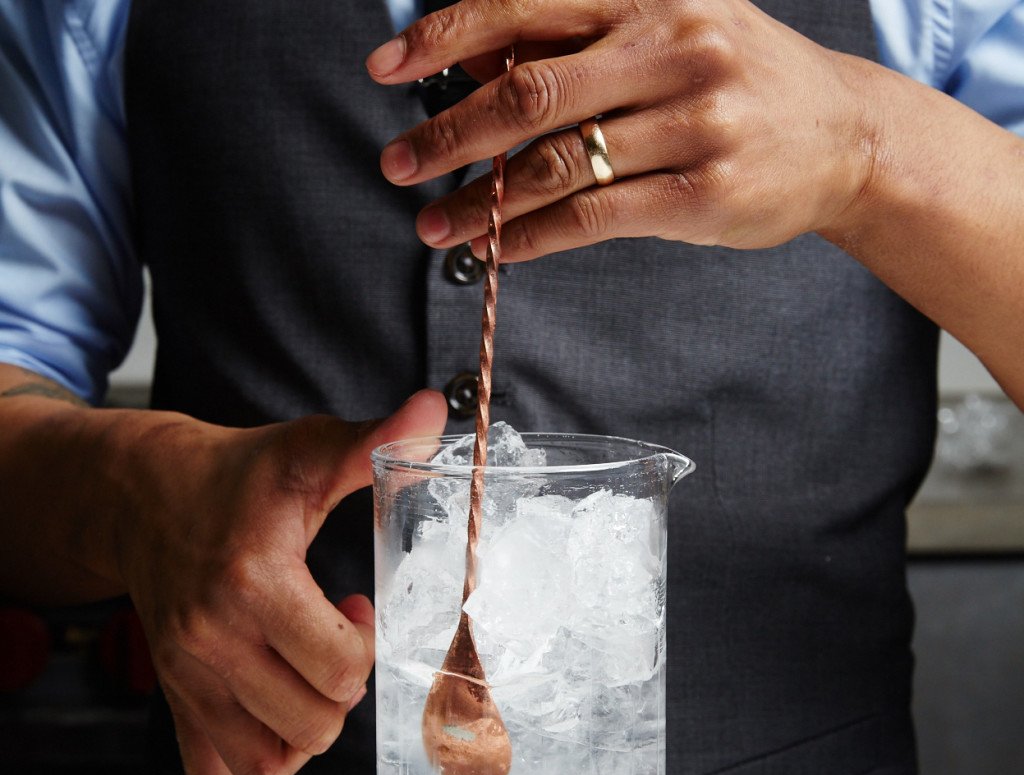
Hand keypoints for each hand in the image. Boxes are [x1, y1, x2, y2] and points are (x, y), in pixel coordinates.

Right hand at [120, 391, 447, 774]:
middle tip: (337, 637)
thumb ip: (369, 442)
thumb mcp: (303, 452)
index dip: (369, 644)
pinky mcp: (182, 707)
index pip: (339, 666)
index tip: (361, 605)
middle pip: (317, 721)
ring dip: (313, 730)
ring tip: (308, 677)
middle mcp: (211, 648)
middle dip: (346, 686)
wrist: (140, 499)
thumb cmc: (230, 477)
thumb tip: (434, 412)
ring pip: (277, 762)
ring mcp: (191, 687)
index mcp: (248, 588)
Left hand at [366, 0, 875, 260]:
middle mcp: (670, 45)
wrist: (844, 133)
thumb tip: (474, 59)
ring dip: (482, 201)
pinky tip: (499, 250)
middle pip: (528, 90)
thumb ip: (576, 36)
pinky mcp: (702, 193)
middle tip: (396, 165)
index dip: (446, 35)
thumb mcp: (667, 28)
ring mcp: (692, 121)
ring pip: (556, 165)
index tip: (390, 69)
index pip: (524, 3)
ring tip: (435, 227)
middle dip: (448, 133)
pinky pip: (595, 217)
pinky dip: (535, 237)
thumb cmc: (737, 79)